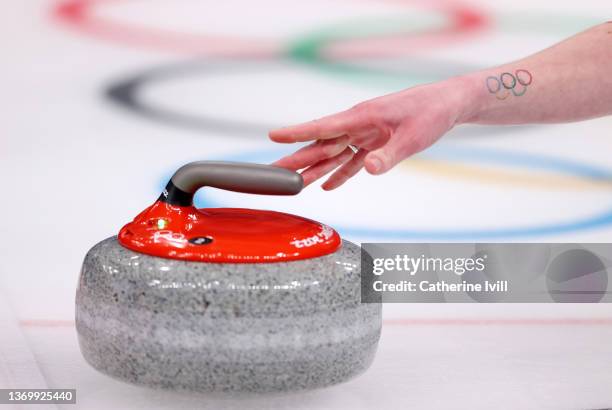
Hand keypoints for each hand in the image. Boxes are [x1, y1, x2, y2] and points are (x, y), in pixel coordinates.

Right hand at [269, 78, 470, 189]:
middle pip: (321, 144)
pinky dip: (341, 173)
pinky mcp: (373, 143)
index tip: (273, 135)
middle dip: (297, 158)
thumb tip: (368, 169)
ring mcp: (364, 134)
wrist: (446, 104)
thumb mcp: (412, 137)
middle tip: (275, 171)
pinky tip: (328, 186)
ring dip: (314, 169)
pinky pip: (352, 160)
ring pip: (333, 154)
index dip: (297, 132)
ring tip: (294, 183)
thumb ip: (388, 155)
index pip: (322, 126)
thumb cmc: (430, 114)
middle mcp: (357, 125)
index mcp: (362, 117)